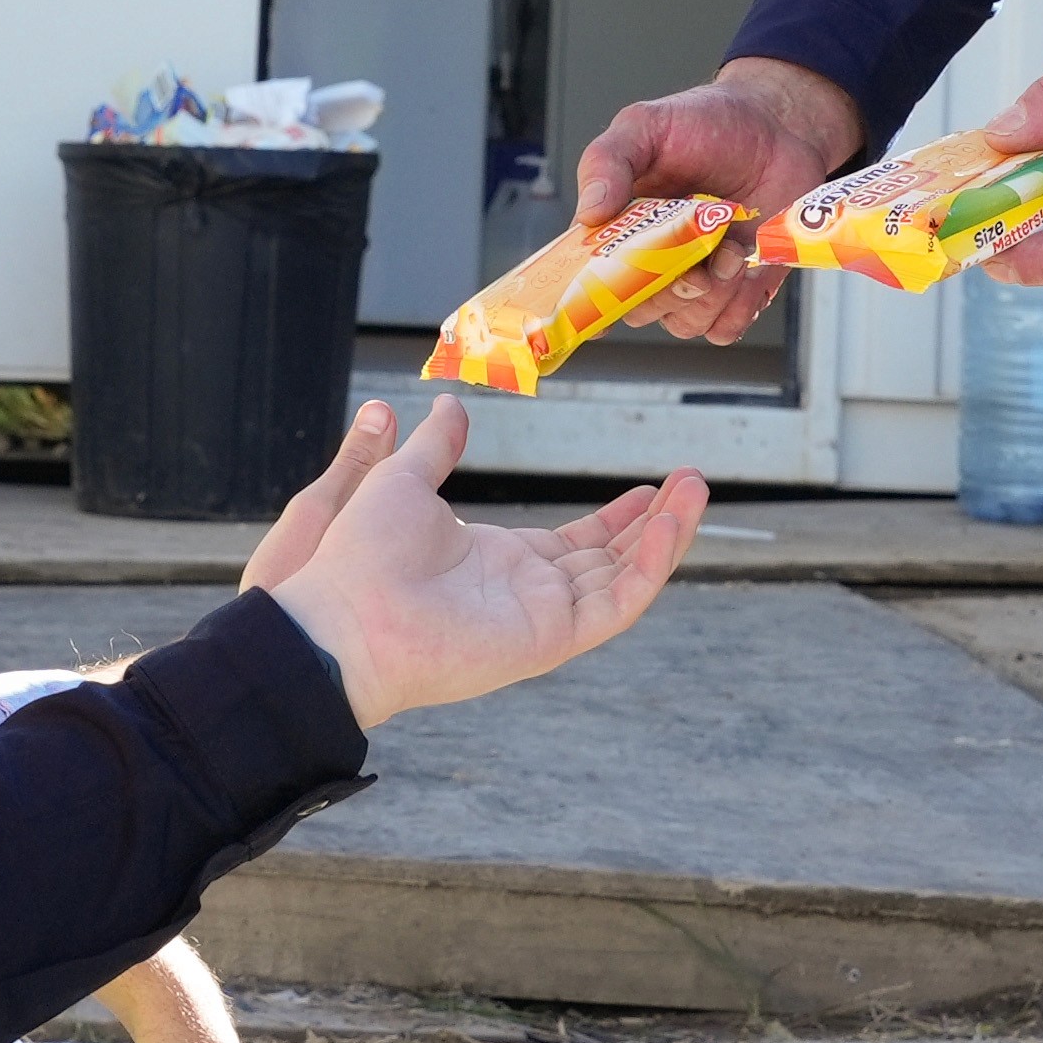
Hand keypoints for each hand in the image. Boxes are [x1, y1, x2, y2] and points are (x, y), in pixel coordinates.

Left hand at [263, 396, 703, 725]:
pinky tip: (672, 523)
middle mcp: (529, 592)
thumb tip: (448, 405)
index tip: (651, 487)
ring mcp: (544, 618)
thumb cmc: (361, 555)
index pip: (577, 542)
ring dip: (665, 536)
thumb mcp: (404, 479)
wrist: (345, 613)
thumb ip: (436, 445)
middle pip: (611, 559)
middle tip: (693, 482)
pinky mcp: (550, 638)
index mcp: (500, 559)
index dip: (616, 516)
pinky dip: (650, 566)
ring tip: (697, 489)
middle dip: (656, 524)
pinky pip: (616, 604)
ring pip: (624, 578)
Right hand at [571, 57, 860, 344]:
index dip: (589, 298)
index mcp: (617, 230)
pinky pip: (726, 328)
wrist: (776, 126)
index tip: (611, 291)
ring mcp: (696, 279)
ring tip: (730, 248)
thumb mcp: (644, 126)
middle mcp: (652, 262)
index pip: (586, 282)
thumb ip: (607, 162)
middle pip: (638, 311)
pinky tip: (746, 265)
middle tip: (691, 255)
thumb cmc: (706, 122)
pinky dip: (737, 305)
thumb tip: (588, 214)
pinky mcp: (738, 290)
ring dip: (708, 295)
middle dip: (665, 291)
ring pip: (684, 323)